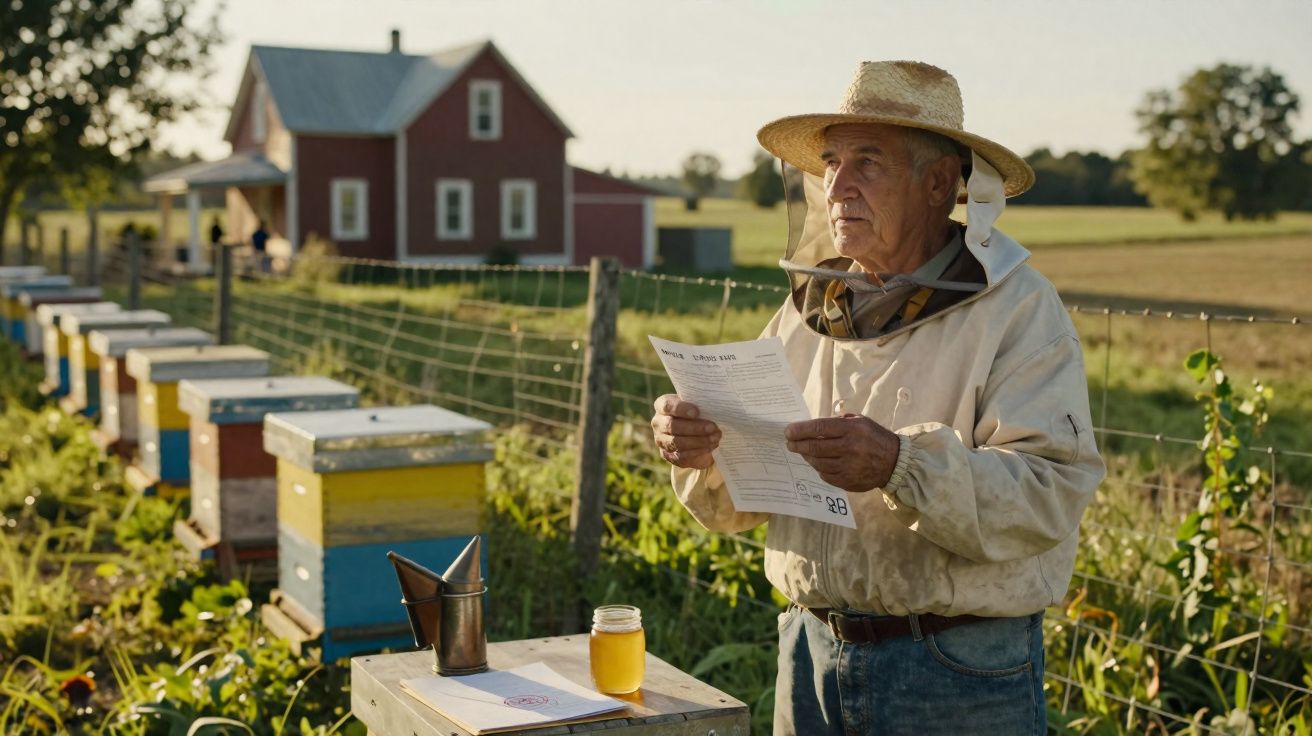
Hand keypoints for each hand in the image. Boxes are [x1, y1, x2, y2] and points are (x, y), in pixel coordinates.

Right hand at [651, 394, 721, 468]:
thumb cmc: (697, 413)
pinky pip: (681, 456)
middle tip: (713, 427)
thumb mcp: (697, 405)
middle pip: (672, 426)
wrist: (694, 432)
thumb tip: (715, 408)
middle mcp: (658, 423)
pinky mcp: (668, 455)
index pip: (667, 405)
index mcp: (662, 406)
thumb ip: (701, 404)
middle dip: (694, 428)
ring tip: (715, 438)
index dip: (681, 408)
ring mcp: (661, 440)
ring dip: (698, 441)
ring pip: (677, 442)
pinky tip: (710, 446)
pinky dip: (698, 451)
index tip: (697, 412)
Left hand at [785, 414, 899, 492]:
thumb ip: (837, 422)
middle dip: (798, 444)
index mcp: (852, 429)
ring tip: (802, 451)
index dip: (800, 430)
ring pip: (818, 462)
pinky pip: (825, 475)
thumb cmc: (873, 437)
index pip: (819, 428)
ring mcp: (849, 467)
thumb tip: (811, 427)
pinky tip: (817, 462)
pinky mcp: (848, 481)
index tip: (788, 431)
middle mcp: (850, 448)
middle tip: (790, 443)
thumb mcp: (859, 421)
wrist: (894, 462)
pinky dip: (818, 468)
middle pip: (815, 447)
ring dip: (807, 456)